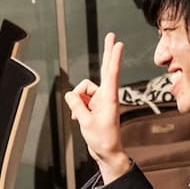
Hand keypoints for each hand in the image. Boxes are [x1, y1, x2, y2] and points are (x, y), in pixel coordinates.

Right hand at [65, 33, 128, 180]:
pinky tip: (80, 119)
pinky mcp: (94, 105)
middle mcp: (106, 96)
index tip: (118, 44)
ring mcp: (100, 100)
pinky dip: (77, 108)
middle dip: (107, 52)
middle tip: (111, 35)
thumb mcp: (86, 122)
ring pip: (83, 90)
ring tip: (83, 117)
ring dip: (78, 102)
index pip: (111, 73)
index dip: (113, 57)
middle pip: (105, 69)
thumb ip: (76, 105)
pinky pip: (80, 99)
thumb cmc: (103, 139)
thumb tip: (71, 94)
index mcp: (110, 98)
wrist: (107, 153)